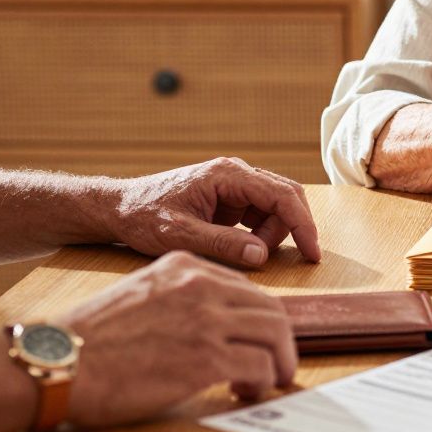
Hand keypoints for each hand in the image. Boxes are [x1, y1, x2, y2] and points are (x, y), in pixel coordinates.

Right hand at [63, 251, 296, 426]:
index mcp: (185, 267)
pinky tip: (244, 391)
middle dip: (281, 340)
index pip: (247, 288)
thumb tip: (212, 324)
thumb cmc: (89, 338)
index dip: (259, 319)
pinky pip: (259, 366)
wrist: (56, 360)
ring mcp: (206, 321)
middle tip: (278, 363)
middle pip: (270, 309)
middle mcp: (202, 287)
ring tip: (268, 381)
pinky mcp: (206, 359)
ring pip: (276, 334)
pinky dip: (263, 381)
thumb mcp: (141, 295)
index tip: (258, 340)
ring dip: (280, 361)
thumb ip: (179, 299)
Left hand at [101, 158, 321, 268]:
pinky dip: (261, 233)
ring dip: (272, 233)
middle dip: (292, 228)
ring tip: (247, 253)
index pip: (281, 195)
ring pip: (276, 206)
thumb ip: (221, 244)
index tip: (313, 252)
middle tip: (295, 258)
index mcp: (227, 175)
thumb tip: (261, 255)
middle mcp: (236, 173)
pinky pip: (262, 212)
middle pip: (286, 196)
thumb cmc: (143, 217)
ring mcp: (235, 184)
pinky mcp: (231, 197)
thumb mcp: (179, 235)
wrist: (119, 208)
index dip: (303, 224)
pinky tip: (244, 247)